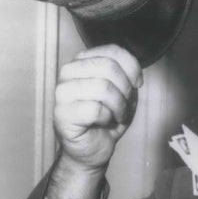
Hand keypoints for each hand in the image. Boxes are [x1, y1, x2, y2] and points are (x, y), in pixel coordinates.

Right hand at [53, 45, 142, 172]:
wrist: (94, 147)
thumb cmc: (108, 117)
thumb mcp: (124, 90)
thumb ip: (127, 73)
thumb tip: (133, 73)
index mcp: (82, 61)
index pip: (113, 51)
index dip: (132, 68)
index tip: (135, 85)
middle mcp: (69, 72)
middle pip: (108, 67)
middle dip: (125, 89)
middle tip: (123, 104)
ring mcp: (62, 92)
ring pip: (103, 87)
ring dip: (118, 106)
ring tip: (115, 115)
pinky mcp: (62, 113)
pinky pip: (96, 109)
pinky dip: (108, 118)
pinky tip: (103, 122)